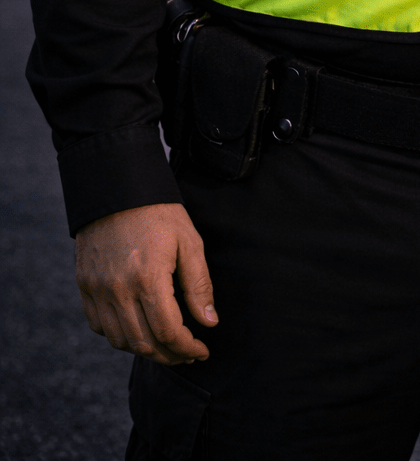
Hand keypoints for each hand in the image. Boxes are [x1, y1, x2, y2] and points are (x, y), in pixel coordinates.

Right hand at [75, 202, 217, 364]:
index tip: (202, 351)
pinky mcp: (84, 286)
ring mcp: (97, 289)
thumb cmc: (159, 212)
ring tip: (166, 345)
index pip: (168, 332)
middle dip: (169, 355)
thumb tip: (209, 323)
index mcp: (148, 277)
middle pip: (143, 343)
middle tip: (187, 353)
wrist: (117, 188)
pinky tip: (138, 328)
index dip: (187, 348)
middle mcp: (118, 289)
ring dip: (145, 350)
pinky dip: (120, 336)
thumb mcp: (188, 241)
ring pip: (120, 341)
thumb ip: (199, 284)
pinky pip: (99, 326)